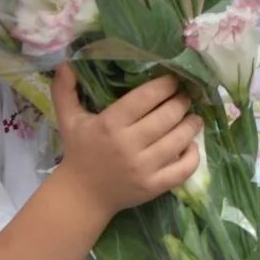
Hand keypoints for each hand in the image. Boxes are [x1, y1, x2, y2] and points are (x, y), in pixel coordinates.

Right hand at [52, 65, 202, 217]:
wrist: (81, 196)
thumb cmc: (79, 151)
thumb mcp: (69, 120)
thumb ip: (65, 90)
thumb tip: (65, 63)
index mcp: (110, 124)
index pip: (147, 96)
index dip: (166, 84)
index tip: (174, 79)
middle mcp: (128, 145)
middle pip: (168, 115)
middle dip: (182, 101)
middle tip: (186, 96)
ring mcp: (144, 168)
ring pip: (180, 139)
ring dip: (192, 123)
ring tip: (193, 116)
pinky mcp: (154, 186)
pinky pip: (185, 168)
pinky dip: (194, 155)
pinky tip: (191, 145)